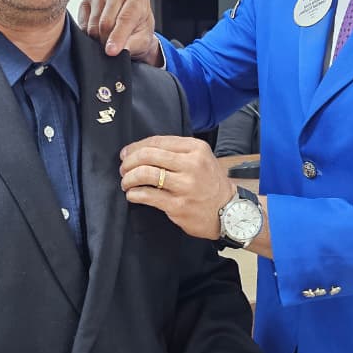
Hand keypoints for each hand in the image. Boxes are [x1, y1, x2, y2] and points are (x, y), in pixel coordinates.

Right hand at [77, 0, 160, 62]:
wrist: (131, 27)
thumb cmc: (139, 30)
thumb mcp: (143, 40)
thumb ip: (132, 44)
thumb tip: (120, 50)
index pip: (125, 18)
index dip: (118, 37)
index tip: (111, 51)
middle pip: (106, 22)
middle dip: (107, 41)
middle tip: (112, 50)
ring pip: (93, 25)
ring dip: (98, 39)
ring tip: (107, 40)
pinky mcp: (86, 2)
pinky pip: (82, 25)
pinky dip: (88, 35)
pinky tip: (98, 34)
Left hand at [120, 135, 234, 238]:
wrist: (229, 211)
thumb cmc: (211, 184)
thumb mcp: (201, 158)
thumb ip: (176, 151)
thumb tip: (140, 150)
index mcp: (196, 149)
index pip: (157, 141)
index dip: (136, 147)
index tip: (126, 154)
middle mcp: (191, 164)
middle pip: (148, 155)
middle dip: (129, 162)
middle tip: (123, 169)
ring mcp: (185, 186)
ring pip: (145, 174)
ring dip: (129, 178)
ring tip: (126, 183)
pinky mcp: (178, 205)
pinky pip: (147, 195)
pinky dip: (134, 194)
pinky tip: (133, 195)